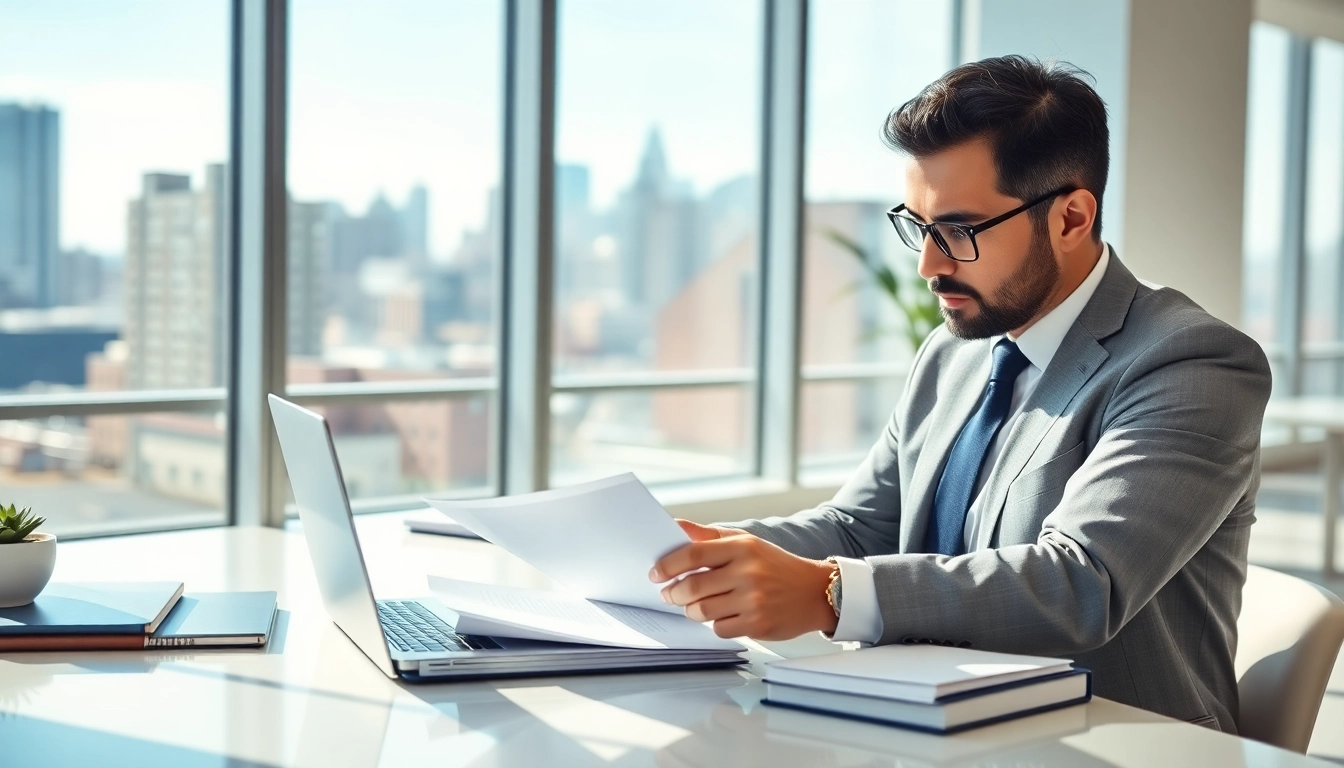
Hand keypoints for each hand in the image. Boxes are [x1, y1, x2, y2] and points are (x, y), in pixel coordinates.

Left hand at [651, 521, 837, 639]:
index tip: (655, 573)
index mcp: (742, 547)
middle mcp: (748, 573)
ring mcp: (754, 601)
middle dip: (674, 593)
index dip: (668, 565)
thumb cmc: (774, 565)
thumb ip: (708, 536)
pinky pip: (719, 629)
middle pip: (693, 587)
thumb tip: (675, 526)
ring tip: (692, 605)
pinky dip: (714, 624)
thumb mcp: (745, 542)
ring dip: (691, 610)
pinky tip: (722, 615)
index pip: (693, 554)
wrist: (815, 592)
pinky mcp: (758, 625)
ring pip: (702, 611)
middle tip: (669, 594)